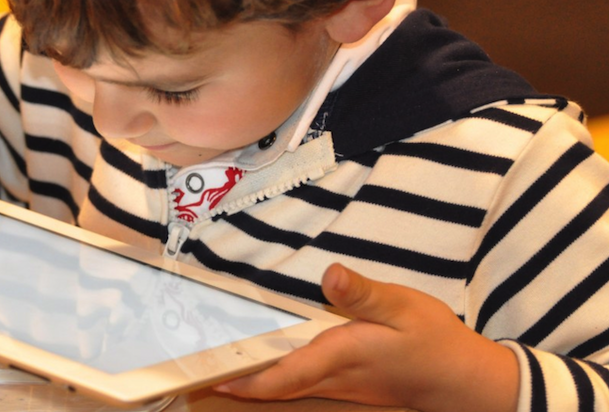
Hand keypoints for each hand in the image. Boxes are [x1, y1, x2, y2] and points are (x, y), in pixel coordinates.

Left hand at [215, 264, 518, 411]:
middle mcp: (334, 376)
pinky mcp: (350, 385)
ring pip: (287, 387)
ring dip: (253, 382)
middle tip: (198, 375)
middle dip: (236, 383)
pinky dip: (276, 378)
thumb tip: (328, 275)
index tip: (210, 377)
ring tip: (220, 371)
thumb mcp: (404, 307)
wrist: (463, 382)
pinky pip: (302, 384)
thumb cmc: (434, 342)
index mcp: (341, 356)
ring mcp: (341, 385)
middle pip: (275, 386)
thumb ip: (363, 294)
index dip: (244, 379)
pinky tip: (267, 367)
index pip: (282, 374)